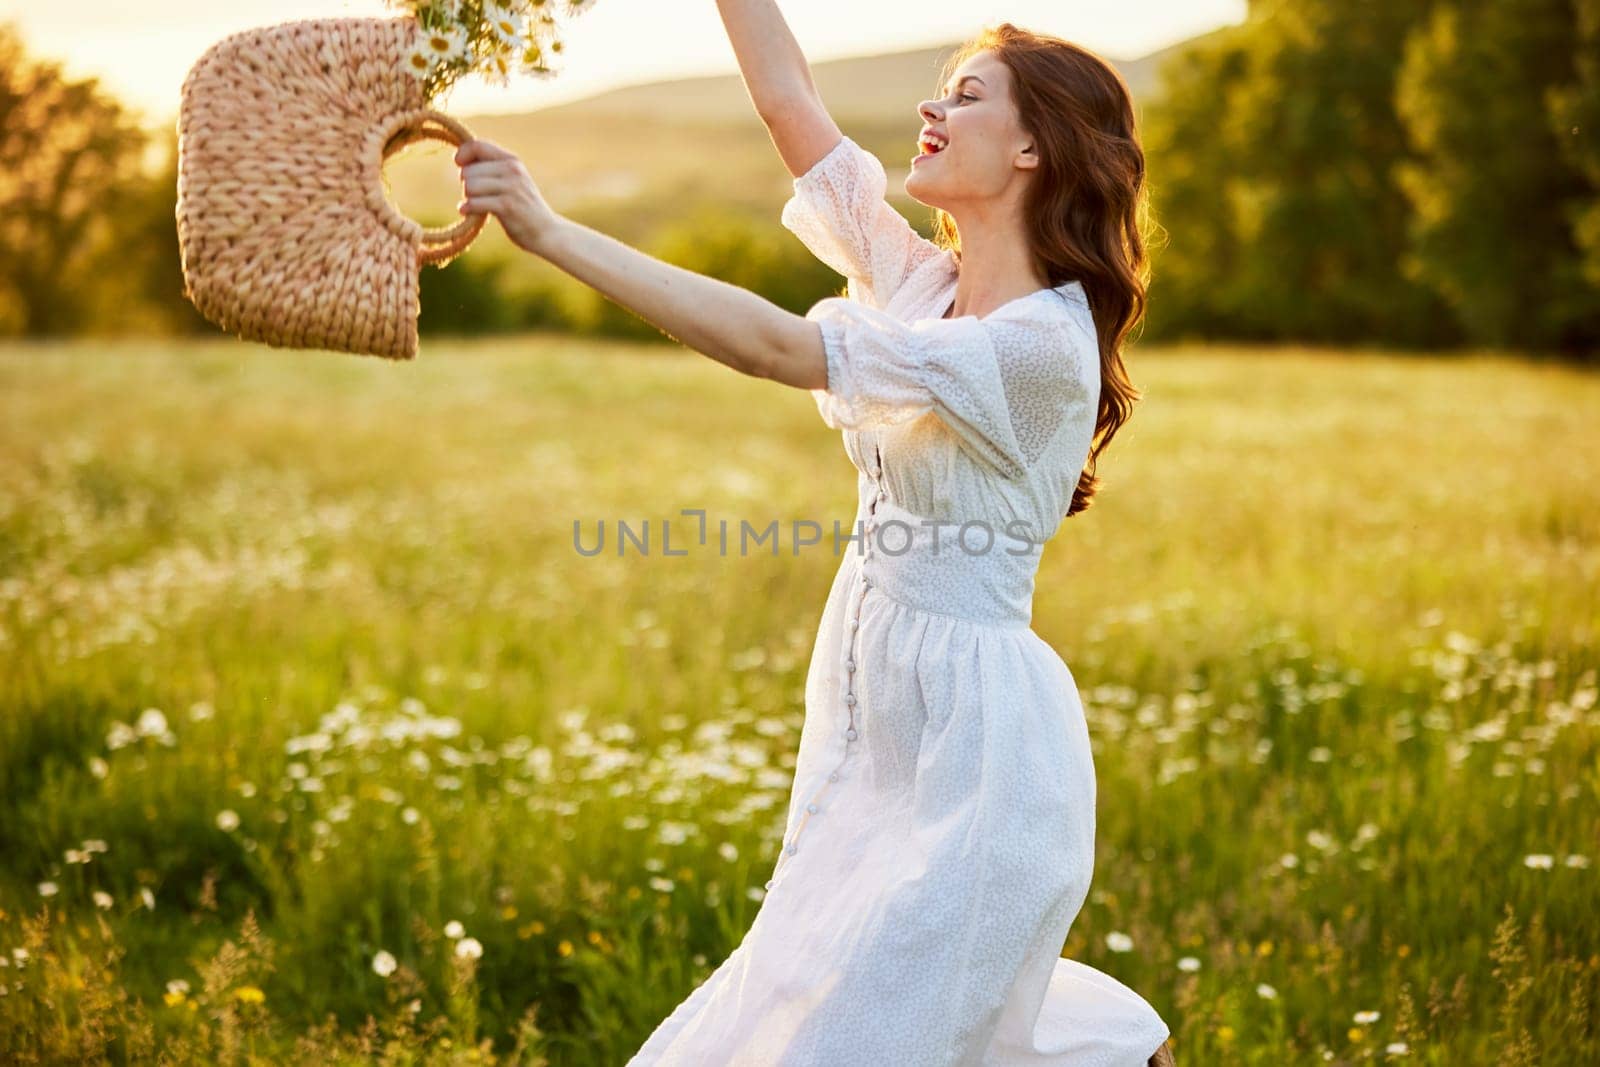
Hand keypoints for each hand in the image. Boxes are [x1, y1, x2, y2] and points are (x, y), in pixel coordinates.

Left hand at [454, 138, 561, 254]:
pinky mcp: (507, 207)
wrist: (546, 231)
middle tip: (477, 195)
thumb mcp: (512, 180)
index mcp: (512, 160)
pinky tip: (469, 213)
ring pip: (469, 186)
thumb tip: (459, 159)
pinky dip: (467, 209)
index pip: (477, 145)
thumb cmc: (523, 206)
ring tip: (478, 205)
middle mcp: (512, 170)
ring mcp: (511, 188)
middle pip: (468, 170)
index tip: (460, 164)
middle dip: (466, 184)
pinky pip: (474, 203)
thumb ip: (491, 167)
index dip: (462, 154)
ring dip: (468, 198)